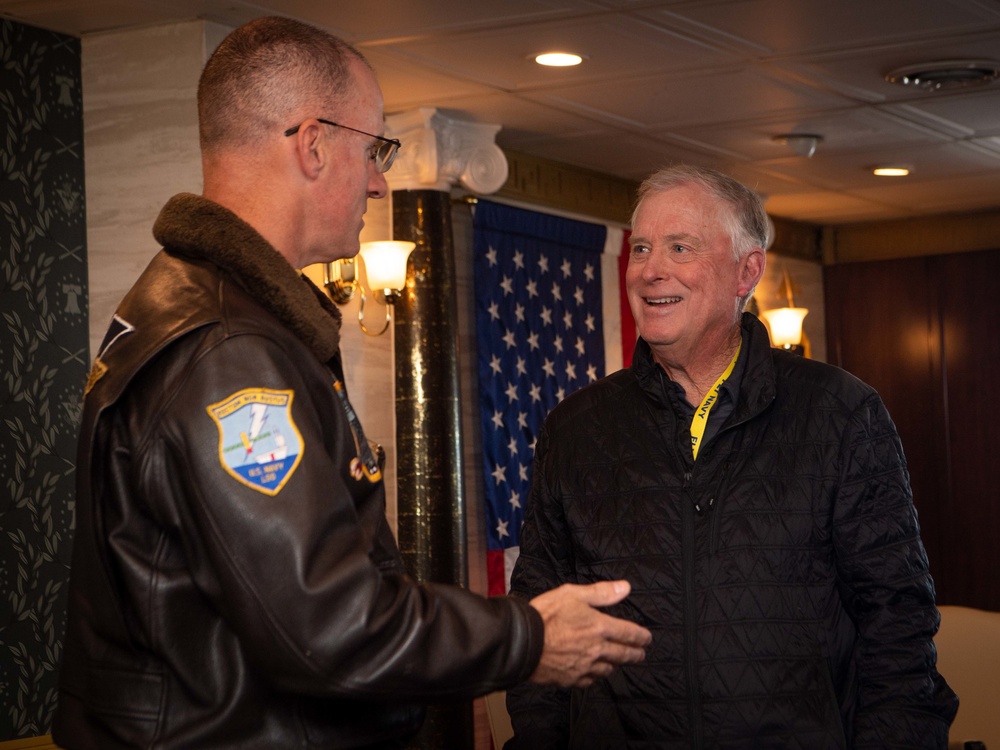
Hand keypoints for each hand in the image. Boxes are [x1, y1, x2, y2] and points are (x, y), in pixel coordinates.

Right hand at [528, 580, 650, 687]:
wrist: (521, 641)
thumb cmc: (545, 614)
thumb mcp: (572, 594)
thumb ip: (601, 592)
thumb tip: (626, 588)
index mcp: (600, 627)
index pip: (629, 634)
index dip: (641, 637)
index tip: (647, 638)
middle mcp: (597, 649)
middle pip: (624, 655)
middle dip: (635, 654)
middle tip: (641, 654)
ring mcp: (585, 667)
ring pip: (609, 669)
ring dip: (616, 665)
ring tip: (617, 662)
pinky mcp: (571, 679)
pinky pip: (591, 680)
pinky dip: (596, 676)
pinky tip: (594, 672)